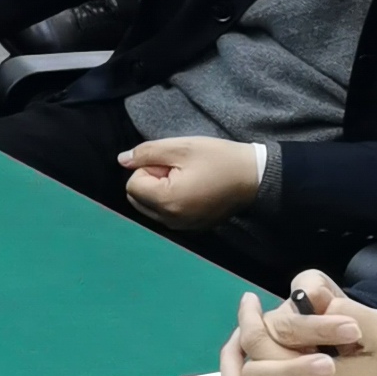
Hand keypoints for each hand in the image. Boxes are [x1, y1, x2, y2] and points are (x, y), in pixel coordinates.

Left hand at [120, 136, 263, 228]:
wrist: (254, 177)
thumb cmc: (219, 159)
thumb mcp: (180, 147)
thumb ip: (146, 153)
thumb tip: (122, 160)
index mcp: (167, 201)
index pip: (132, 185)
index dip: (147, 168)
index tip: (171, 163)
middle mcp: (171, 221)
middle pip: (137, 198)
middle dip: (150, 181)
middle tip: (177, 170)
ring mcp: (182, 227)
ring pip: (150, 208)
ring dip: (159, 191)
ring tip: (187, 179)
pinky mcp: (192, 228)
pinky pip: (166, 215)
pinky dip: (171, 201)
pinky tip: (193, 190)